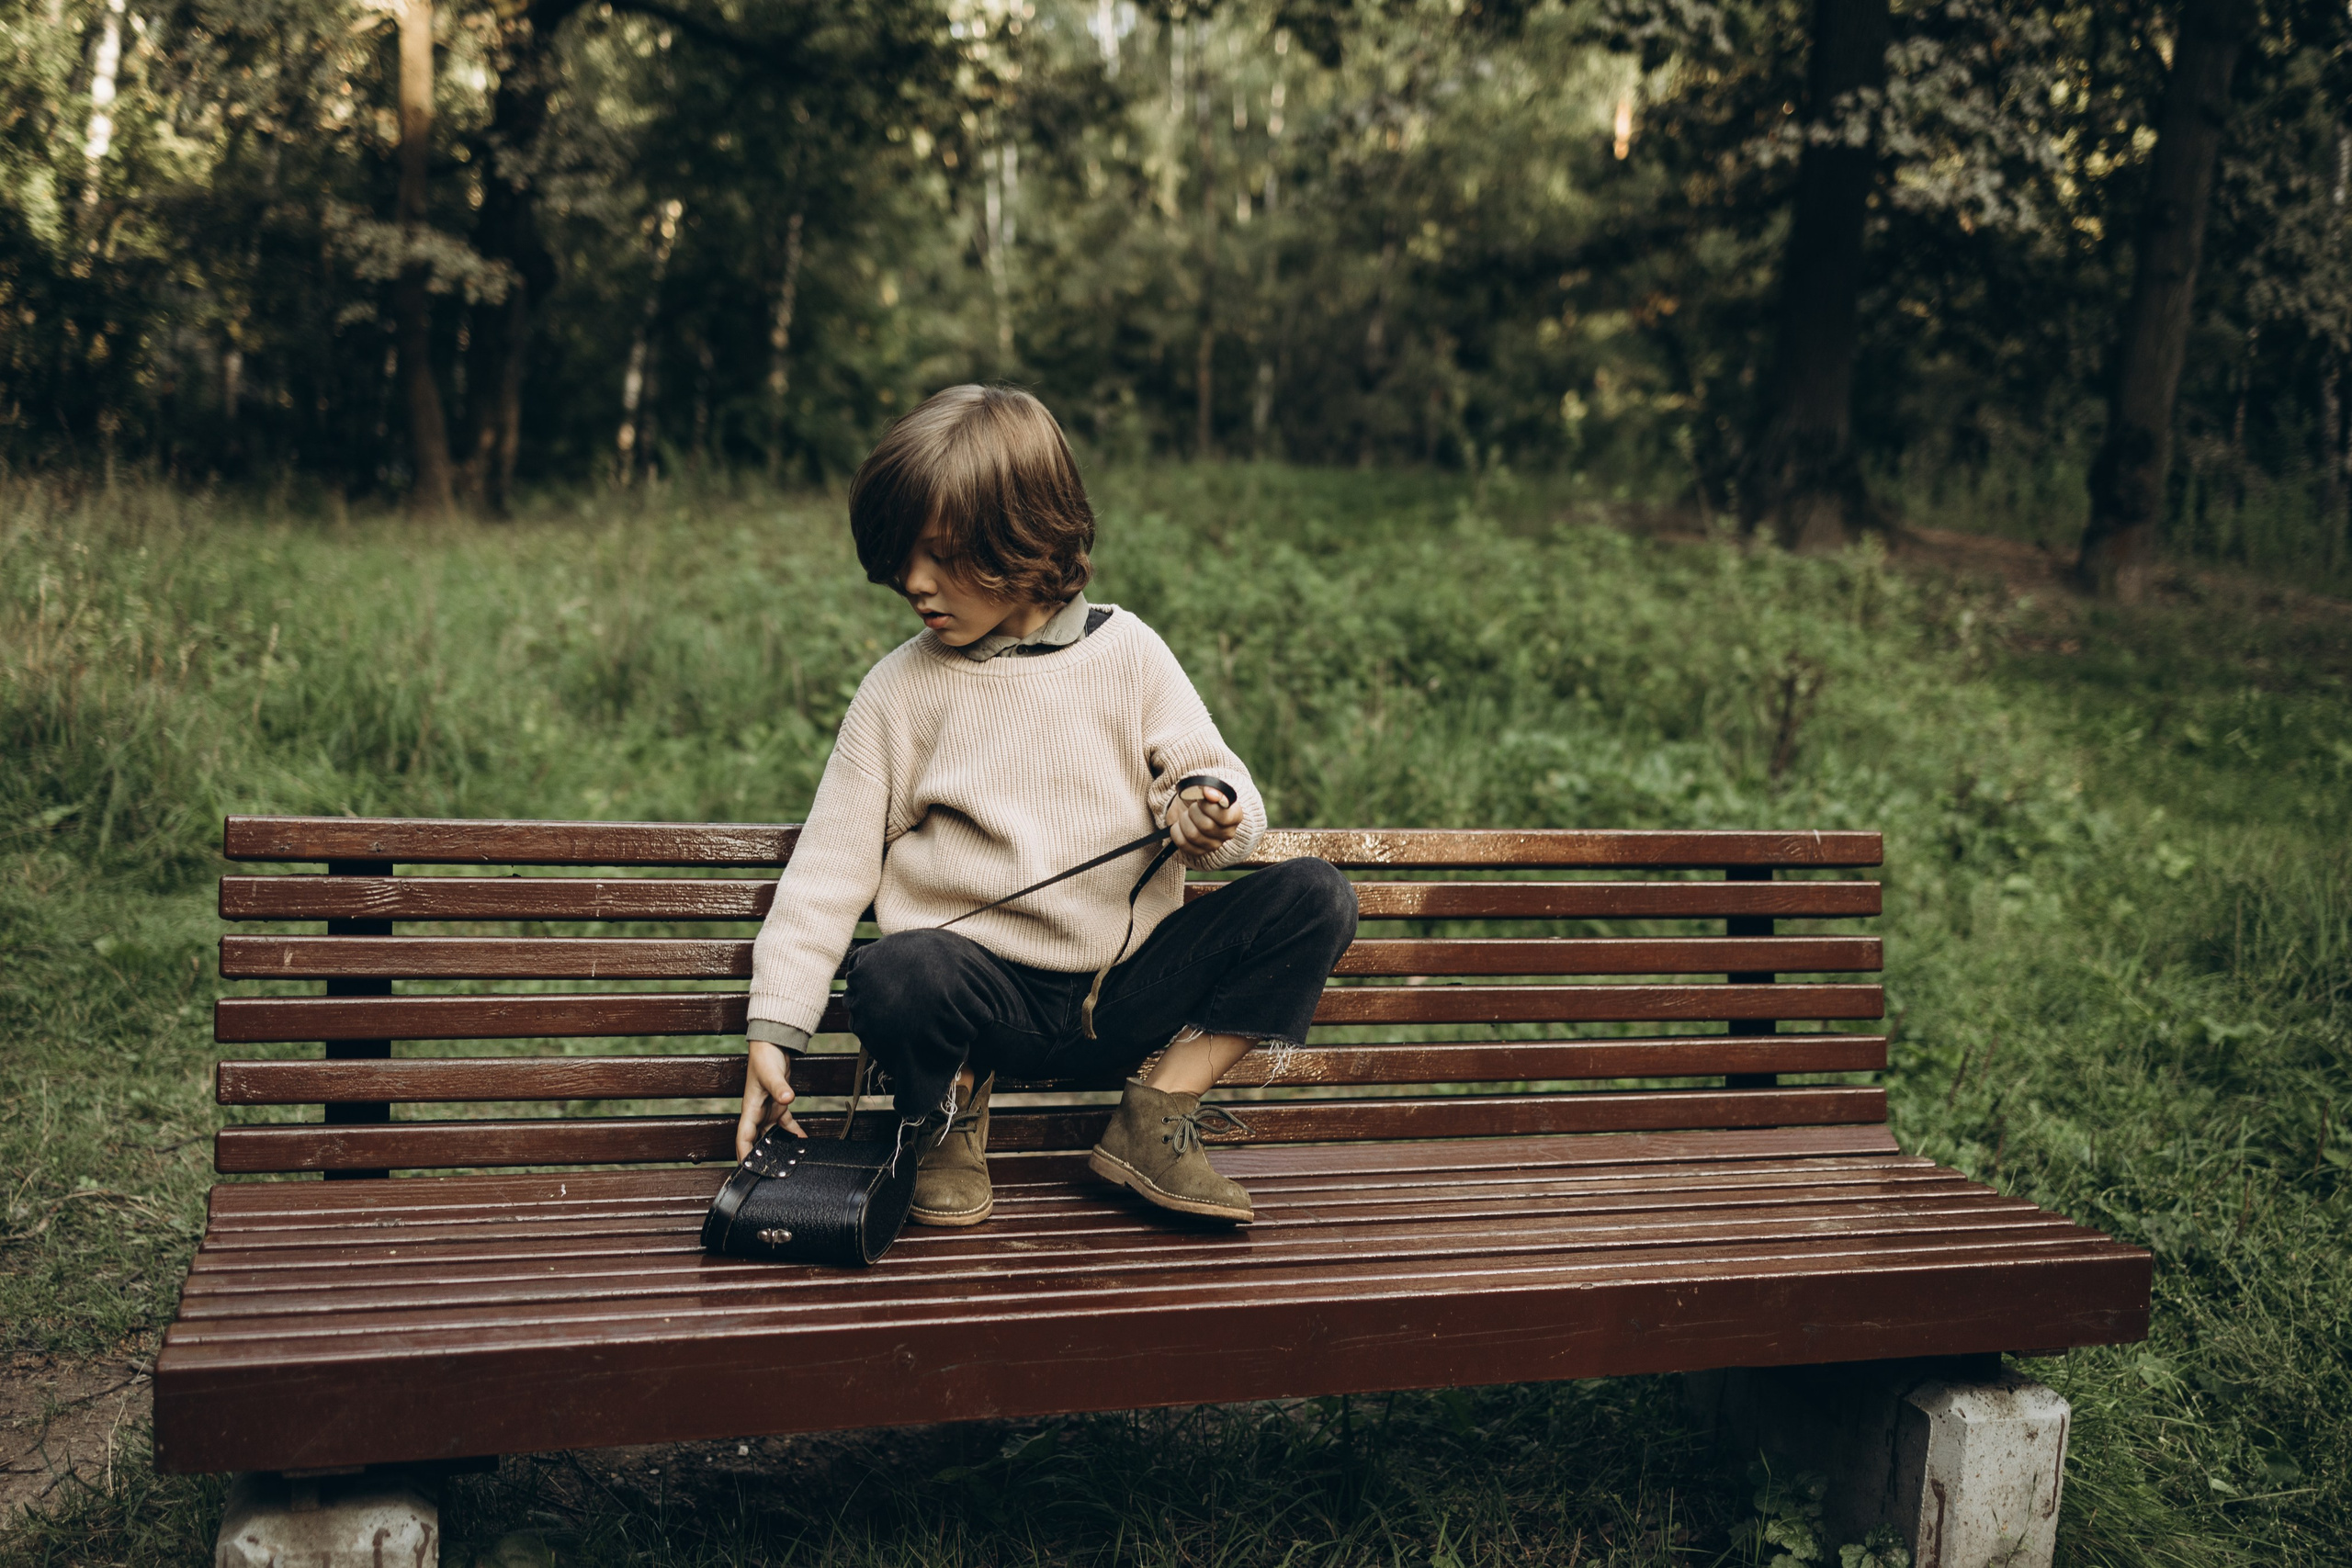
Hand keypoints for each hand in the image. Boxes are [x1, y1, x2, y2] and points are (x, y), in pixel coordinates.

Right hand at [736, 1039, 804, 1158]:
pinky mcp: (779, 1104)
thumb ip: (780, 1088)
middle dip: (761, 1156)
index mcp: (750, 1108)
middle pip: (756, 1140)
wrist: (772, 1043)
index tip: (748, 1169)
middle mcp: (757, 1112)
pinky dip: (793, 1133)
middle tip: (769, 1172)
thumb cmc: (765, 1057)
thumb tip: (787, 1098)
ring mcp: (768, 1108)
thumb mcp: (772, 1074)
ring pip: (771, 1134)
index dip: (744, 1154)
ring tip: (788, 1160)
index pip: (744, 1137)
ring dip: (778, 1146)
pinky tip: (802, 1141)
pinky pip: (785, 1124)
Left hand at [1165, 783, 1242, 854]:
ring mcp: (1214, 844)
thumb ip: (1211, 788)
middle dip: (1193, 812)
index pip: (1224, 817)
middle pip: (1206, 826)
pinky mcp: (1199, 851)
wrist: (1187, 805)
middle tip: (1193, 806)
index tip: (1201, 799)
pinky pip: (1183, 844)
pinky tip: (1180, 825)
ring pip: (1193, 835)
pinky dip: (1177, 831)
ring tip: (1186, 815)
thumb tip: (1209, 793)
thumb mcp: (1206, 787)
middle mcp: (1228, 832)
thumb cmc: (1200, 795)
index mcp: (1235, 815)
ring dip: (1184, 821)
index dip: (1208, 806)